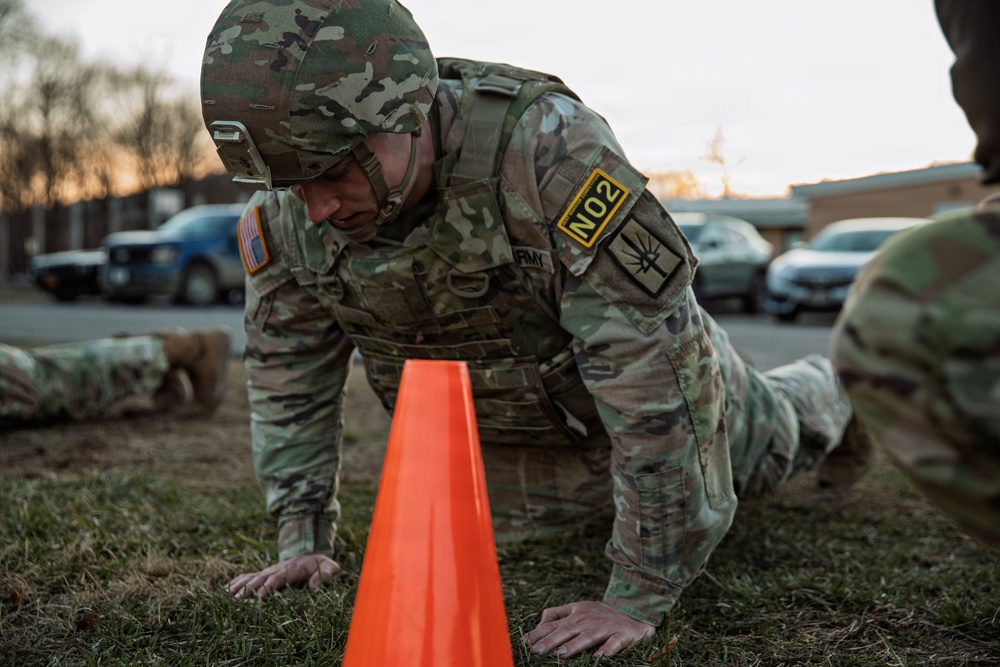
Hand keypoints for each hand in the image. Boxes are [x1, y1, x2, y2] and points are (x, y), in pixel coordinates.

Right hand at [226, 554, 340, 599]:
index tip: (262, 596)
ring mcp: (268, 572)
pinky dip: (236, 582)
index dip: (270, 586)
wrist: (309, 554)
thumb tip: (316, 587)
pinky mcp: (264, 574)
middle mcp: (277, 570)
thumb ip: (326, 574)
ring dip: (240, 585)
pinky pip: (248, 576)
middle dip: (250, 588)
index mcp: (292, 570)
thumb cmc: (319, 564)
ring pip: (252, 577)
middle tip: (239, 599)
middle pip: (261, 578)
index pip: (279, 578)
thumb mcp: (328, 567)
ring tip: (228, 595)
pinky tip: (225, 590)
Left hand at [523, 600, 654, 657]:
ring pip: (588, 637)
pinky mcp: (622, 635)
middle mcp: (588, 619)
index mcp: (577, 613)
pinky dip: (608, 649)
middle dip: (551, 641)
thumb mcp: (579, 609)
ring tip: (561, 655)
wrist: (635, 616)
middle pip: (567, 630)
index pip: (554, 622)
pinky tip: (600, 656)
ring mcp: (605, 627)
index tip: (526, 642)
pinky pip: (614, 643)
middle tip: (537, 651)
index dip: (540, 632)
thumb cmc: (601, 616)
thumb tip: (538, 624)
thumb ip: (558, 614)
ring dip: (575, 646)